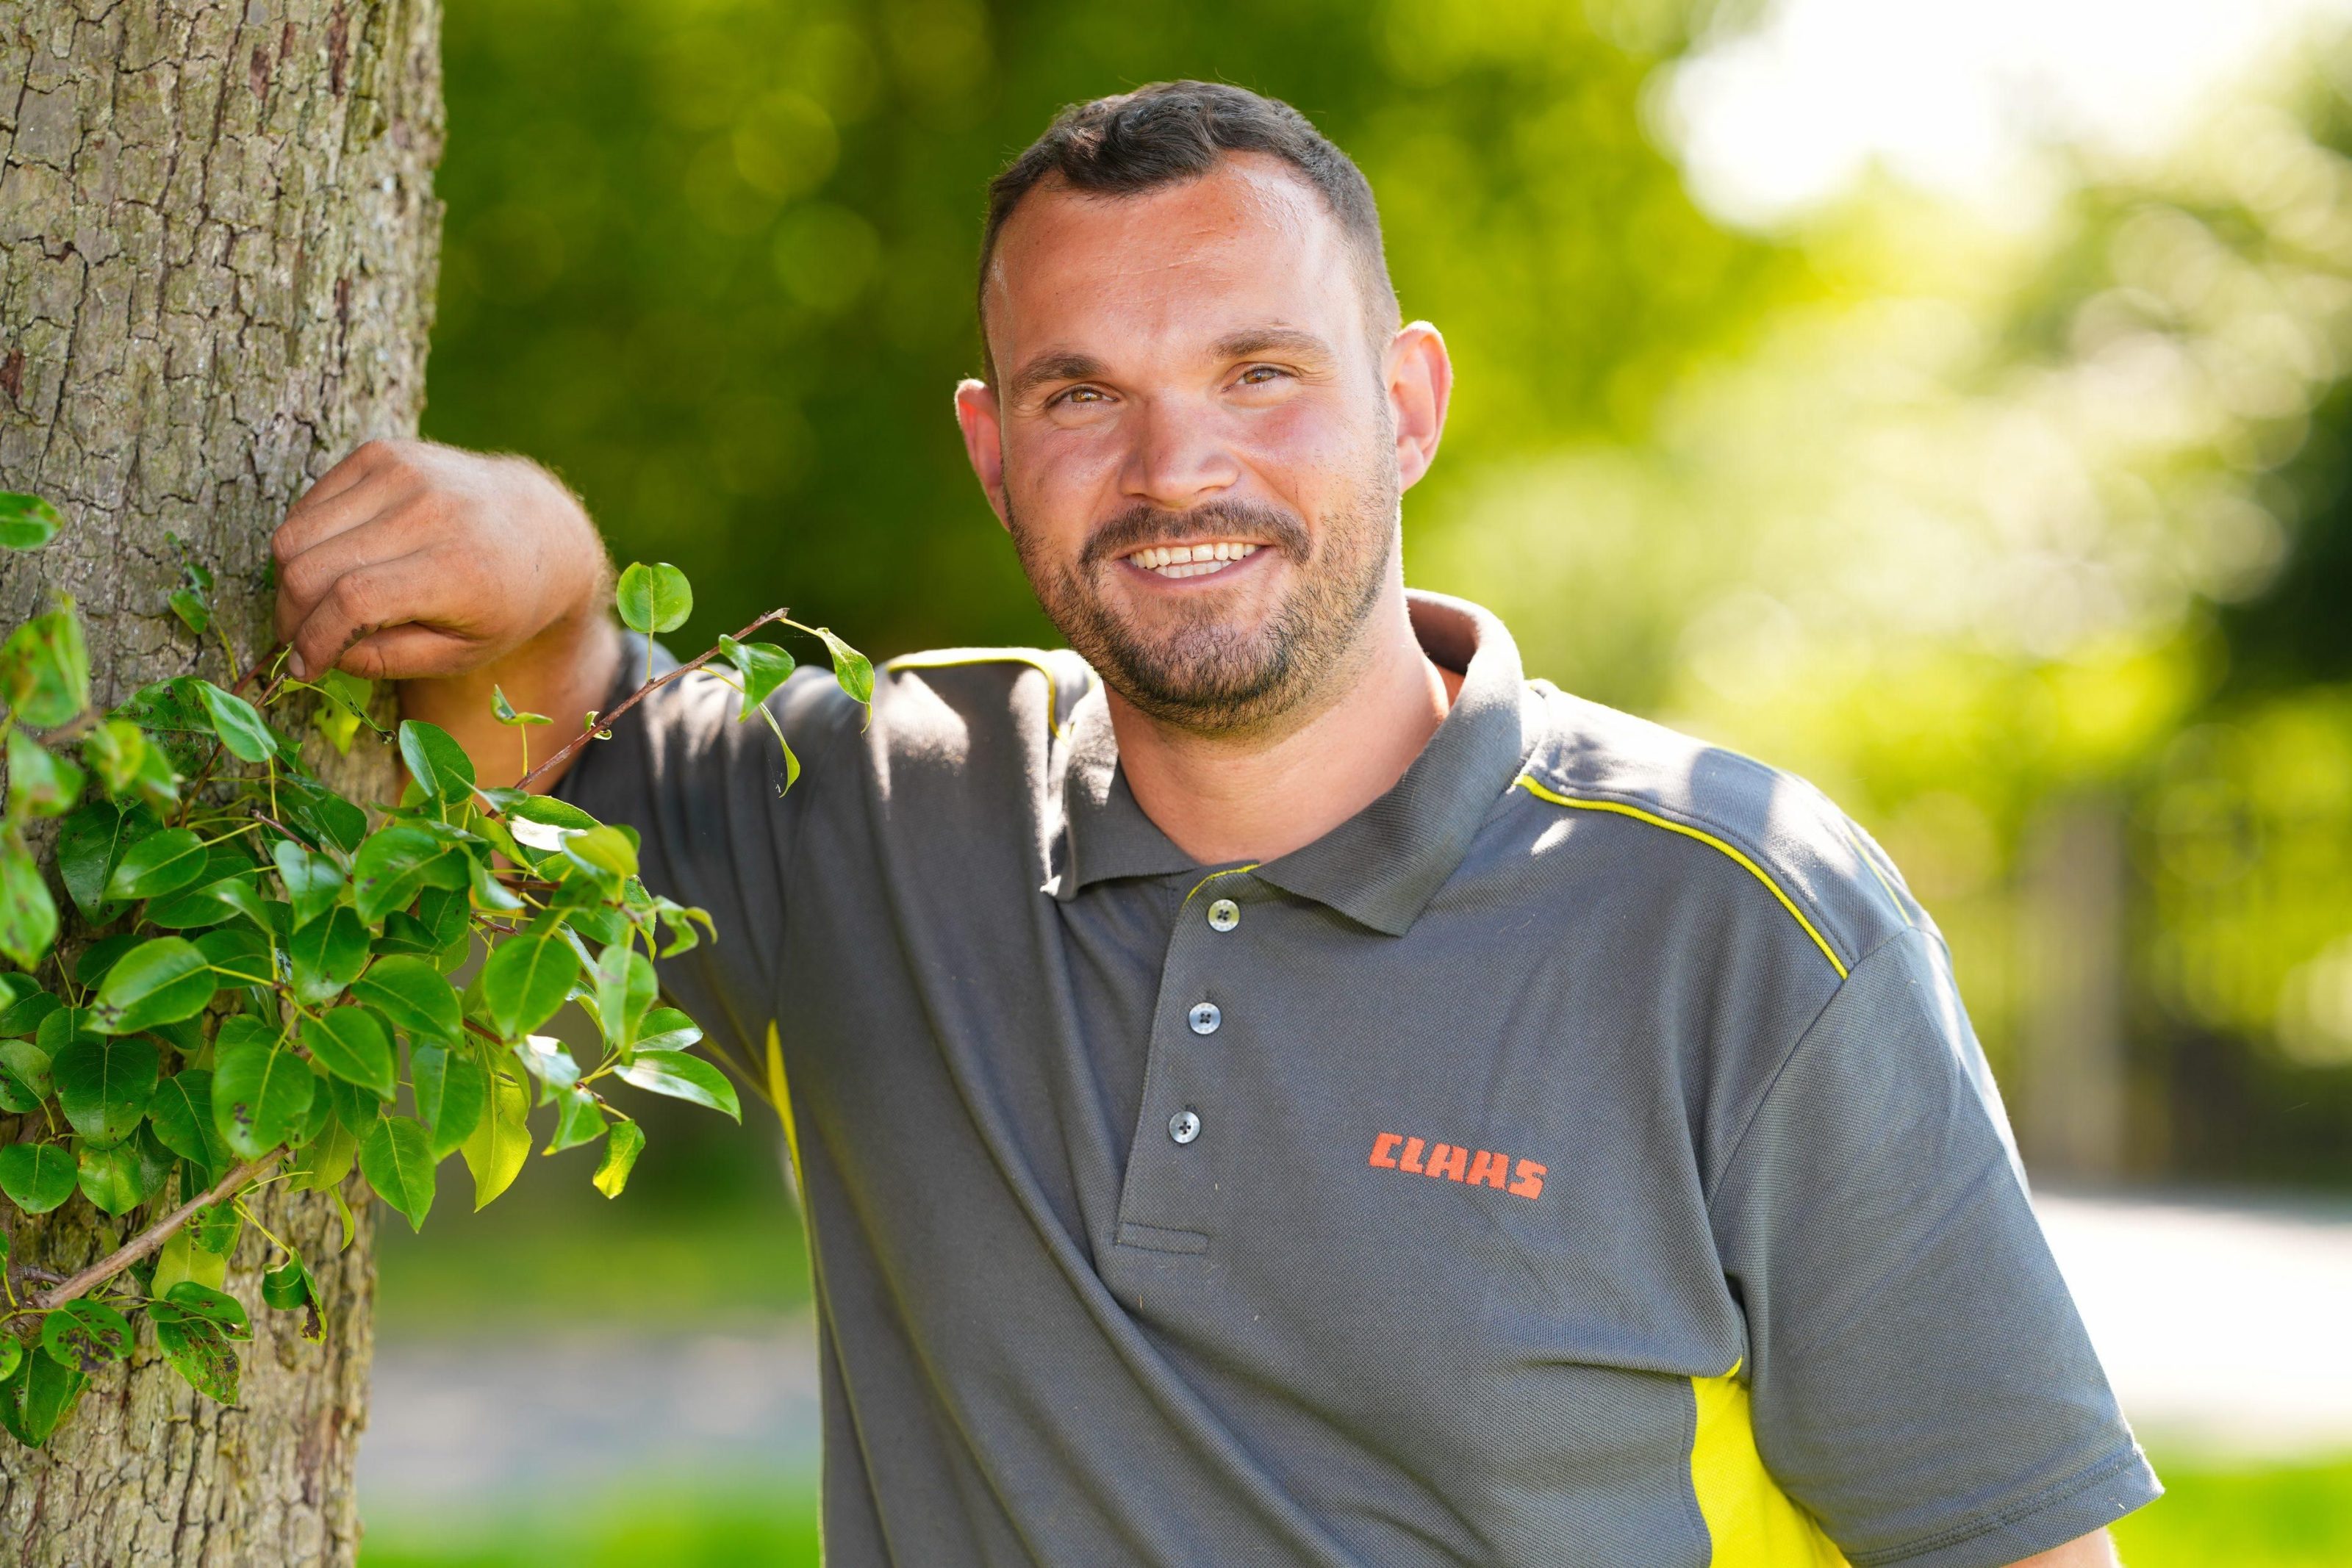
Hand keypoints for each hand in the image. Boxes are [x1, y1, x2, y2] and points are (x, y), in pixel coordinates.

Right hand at [272, 439, 608, 681]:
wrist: (539, 525)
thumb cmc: (502, 601)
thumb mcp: (466, 651)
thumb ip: (393, 659)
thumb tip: (322, 652)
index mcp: (456, 567)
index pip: (353, 600)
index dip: (314, 639)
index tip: (301, 668)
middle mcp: (427, 511)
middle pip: (312, 566)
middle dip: (291, 615)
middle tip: (299, 640)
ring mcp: (402, 473)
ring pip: (297, 532)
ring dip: (289, 579)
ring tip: (311, 608)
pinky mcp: (381, 453)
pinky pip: (309, 504)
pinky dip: (304, 542)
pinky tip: (329, 565)